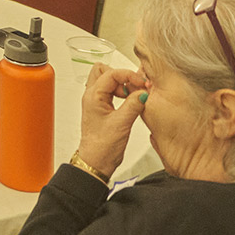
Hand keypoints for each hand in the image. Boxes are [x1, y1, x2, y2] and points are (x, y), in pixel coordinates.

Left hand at [76, 62, 149, 177]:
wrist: (96, 162)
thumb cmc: (102, 147)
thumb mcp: (122, 123)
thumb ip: (133, 105)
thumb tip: (143, 92)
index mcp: (93, 96)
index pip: (111, 73)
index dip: (128, 75)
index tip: (141, 83)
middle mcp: (92, 96)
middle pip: (104, 71)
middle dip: (122, 76)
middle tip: (135, 87)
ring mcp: (96, 102)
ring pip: (108, 81)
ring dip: (122, 84)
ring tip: (134, 96)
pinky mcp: (102, 109)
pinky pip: (111, 92)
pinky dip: (121, 92)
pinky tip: (130, 102)